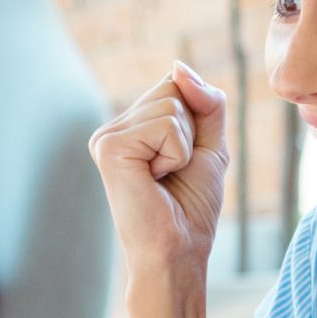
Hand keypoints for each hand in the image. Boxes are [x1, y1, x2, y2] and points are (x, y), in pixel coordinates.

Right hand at [88, 61, 227, 271]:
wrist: (177, 251)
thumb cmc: (190, 208)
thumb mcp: (210, 145)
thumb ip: (205, 101)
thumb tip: (177, 66)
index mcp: (131, 127)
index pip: (175, 85)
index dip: (196, 119)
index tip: (182, 162)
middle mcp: (113, 128)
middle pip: (173, 88)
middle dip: (191, 130)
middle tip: (173, 173)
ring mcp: (107, 136)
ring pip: (172, 105)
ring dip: (184, 146)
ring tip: (163, 178)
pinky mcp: (109, 147)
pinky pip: (167, 125)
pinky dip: (176, 154)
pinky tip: (155, 180)